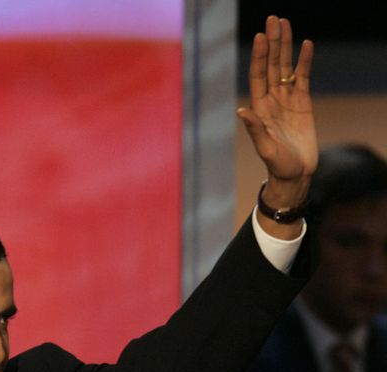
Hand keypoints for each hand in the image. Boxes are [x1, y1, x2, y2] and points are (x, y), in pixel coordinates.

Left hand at [237, 16, 316, 204]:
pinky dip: (305, 62)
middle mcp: (271, 100)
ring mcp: (287, 100)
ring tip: (286, 24)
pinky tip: (306, 46)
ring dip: (286, 47)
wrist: (294, 174)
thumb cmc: (276, 164)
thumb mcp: (264, 147)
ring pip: (286, 67)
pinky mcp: (303, 104)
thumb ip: (254, 129)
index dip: (260, 56)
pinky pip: (303, 78)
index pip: (258, 76)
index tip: (261, 36)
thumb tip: (242, 111)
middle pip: (271, 65)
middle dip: (273, 43)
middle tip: (274, 19)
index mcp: (259, 108)